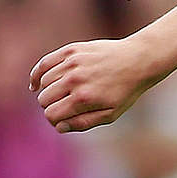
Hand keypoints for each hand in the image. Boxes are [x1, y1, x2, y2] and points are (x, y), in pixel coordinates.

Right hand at [30, 37, 166, 132]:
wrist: (139, 59)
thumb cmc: (126, 90)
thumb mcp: (111, 114)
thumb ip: (83, 123)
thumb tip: (59, 127)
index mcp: (84, 98)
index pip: (51, 115)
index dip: (55, 120)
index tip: (64, 119)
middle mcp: (75, 79)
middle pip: (44, 100)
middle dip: (52, 106)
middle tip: (67, 105)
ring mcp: (72, 63)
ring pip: (43, 83)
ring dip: (49, 90)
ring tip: (64, 93)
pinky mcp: (71, 50)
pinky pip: (44, 64)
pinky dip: (37, 75)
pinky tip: (36, 84)